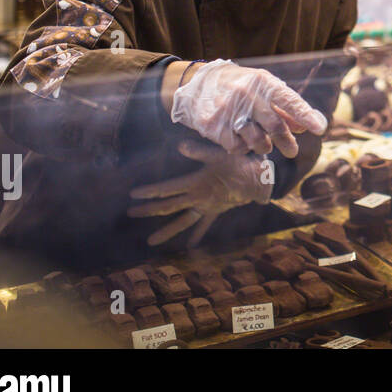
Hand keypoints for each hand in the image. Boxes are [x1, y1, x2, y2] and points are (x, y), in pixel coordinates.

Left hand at [128, 141, 273, 245]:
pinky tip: (190, 246)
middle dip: (149, 210)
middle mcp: (198, 199)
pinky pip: (204, 225)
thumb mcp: (220, 153)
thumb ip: (199, 151)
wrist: (261, 180)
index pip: (167, 189)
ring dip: (167, 231)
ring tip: (151, 242)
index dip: (149, 192)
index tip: (133, 195)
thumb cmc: (240, 163)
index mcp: (195, 184)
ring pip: (183, 221)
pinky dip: (196, 235)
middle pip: (169, 207)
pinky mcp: (216, 211)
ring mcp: (206, 207)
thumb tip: (179, 145)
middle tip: (130, 214)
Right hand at [170, 59, 326, 158]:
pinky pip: (237, 147)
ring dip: (264, 145)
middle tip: (292, 151)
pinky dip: (243, 148)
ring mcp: (228, 111)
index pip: (289, 100)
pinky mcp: (213, 126)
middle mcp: (246, 95)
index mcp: (262, 82)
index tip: (319, 128)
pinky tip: (240, 138)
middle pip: (274, 125)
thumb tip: (304, 126)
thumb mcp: (263, 88)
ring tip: (262, 141)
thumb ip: (284, 107)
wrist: (198, 84)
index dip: (305, 115)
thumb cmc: (240, 87)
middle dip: (287, 142)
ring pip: (256, 141)